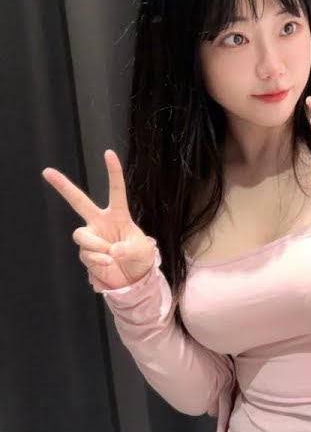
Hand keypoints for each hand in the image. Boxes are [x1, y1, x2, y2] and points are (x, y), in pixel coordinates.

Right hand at [42, 150, 156, 289]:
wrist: (133, 278)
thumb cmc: (140, 257)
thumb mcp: (142, 250)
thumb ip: (129, 248)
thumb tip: (112, 251)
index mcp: (118, 214)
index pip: (115, 190)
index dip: (113, 172)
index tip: (108, 153)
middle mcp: (100, 222)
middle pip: (78, 201)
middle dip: (63, 186)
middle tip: (47, 171)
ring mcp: (91, 237)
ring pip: (80, 234)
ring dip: (95, 245)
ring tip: (110, 255)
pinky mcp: (86, 253)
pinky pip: (86, 253)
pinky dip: (98, 259)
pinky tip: (108, 263)